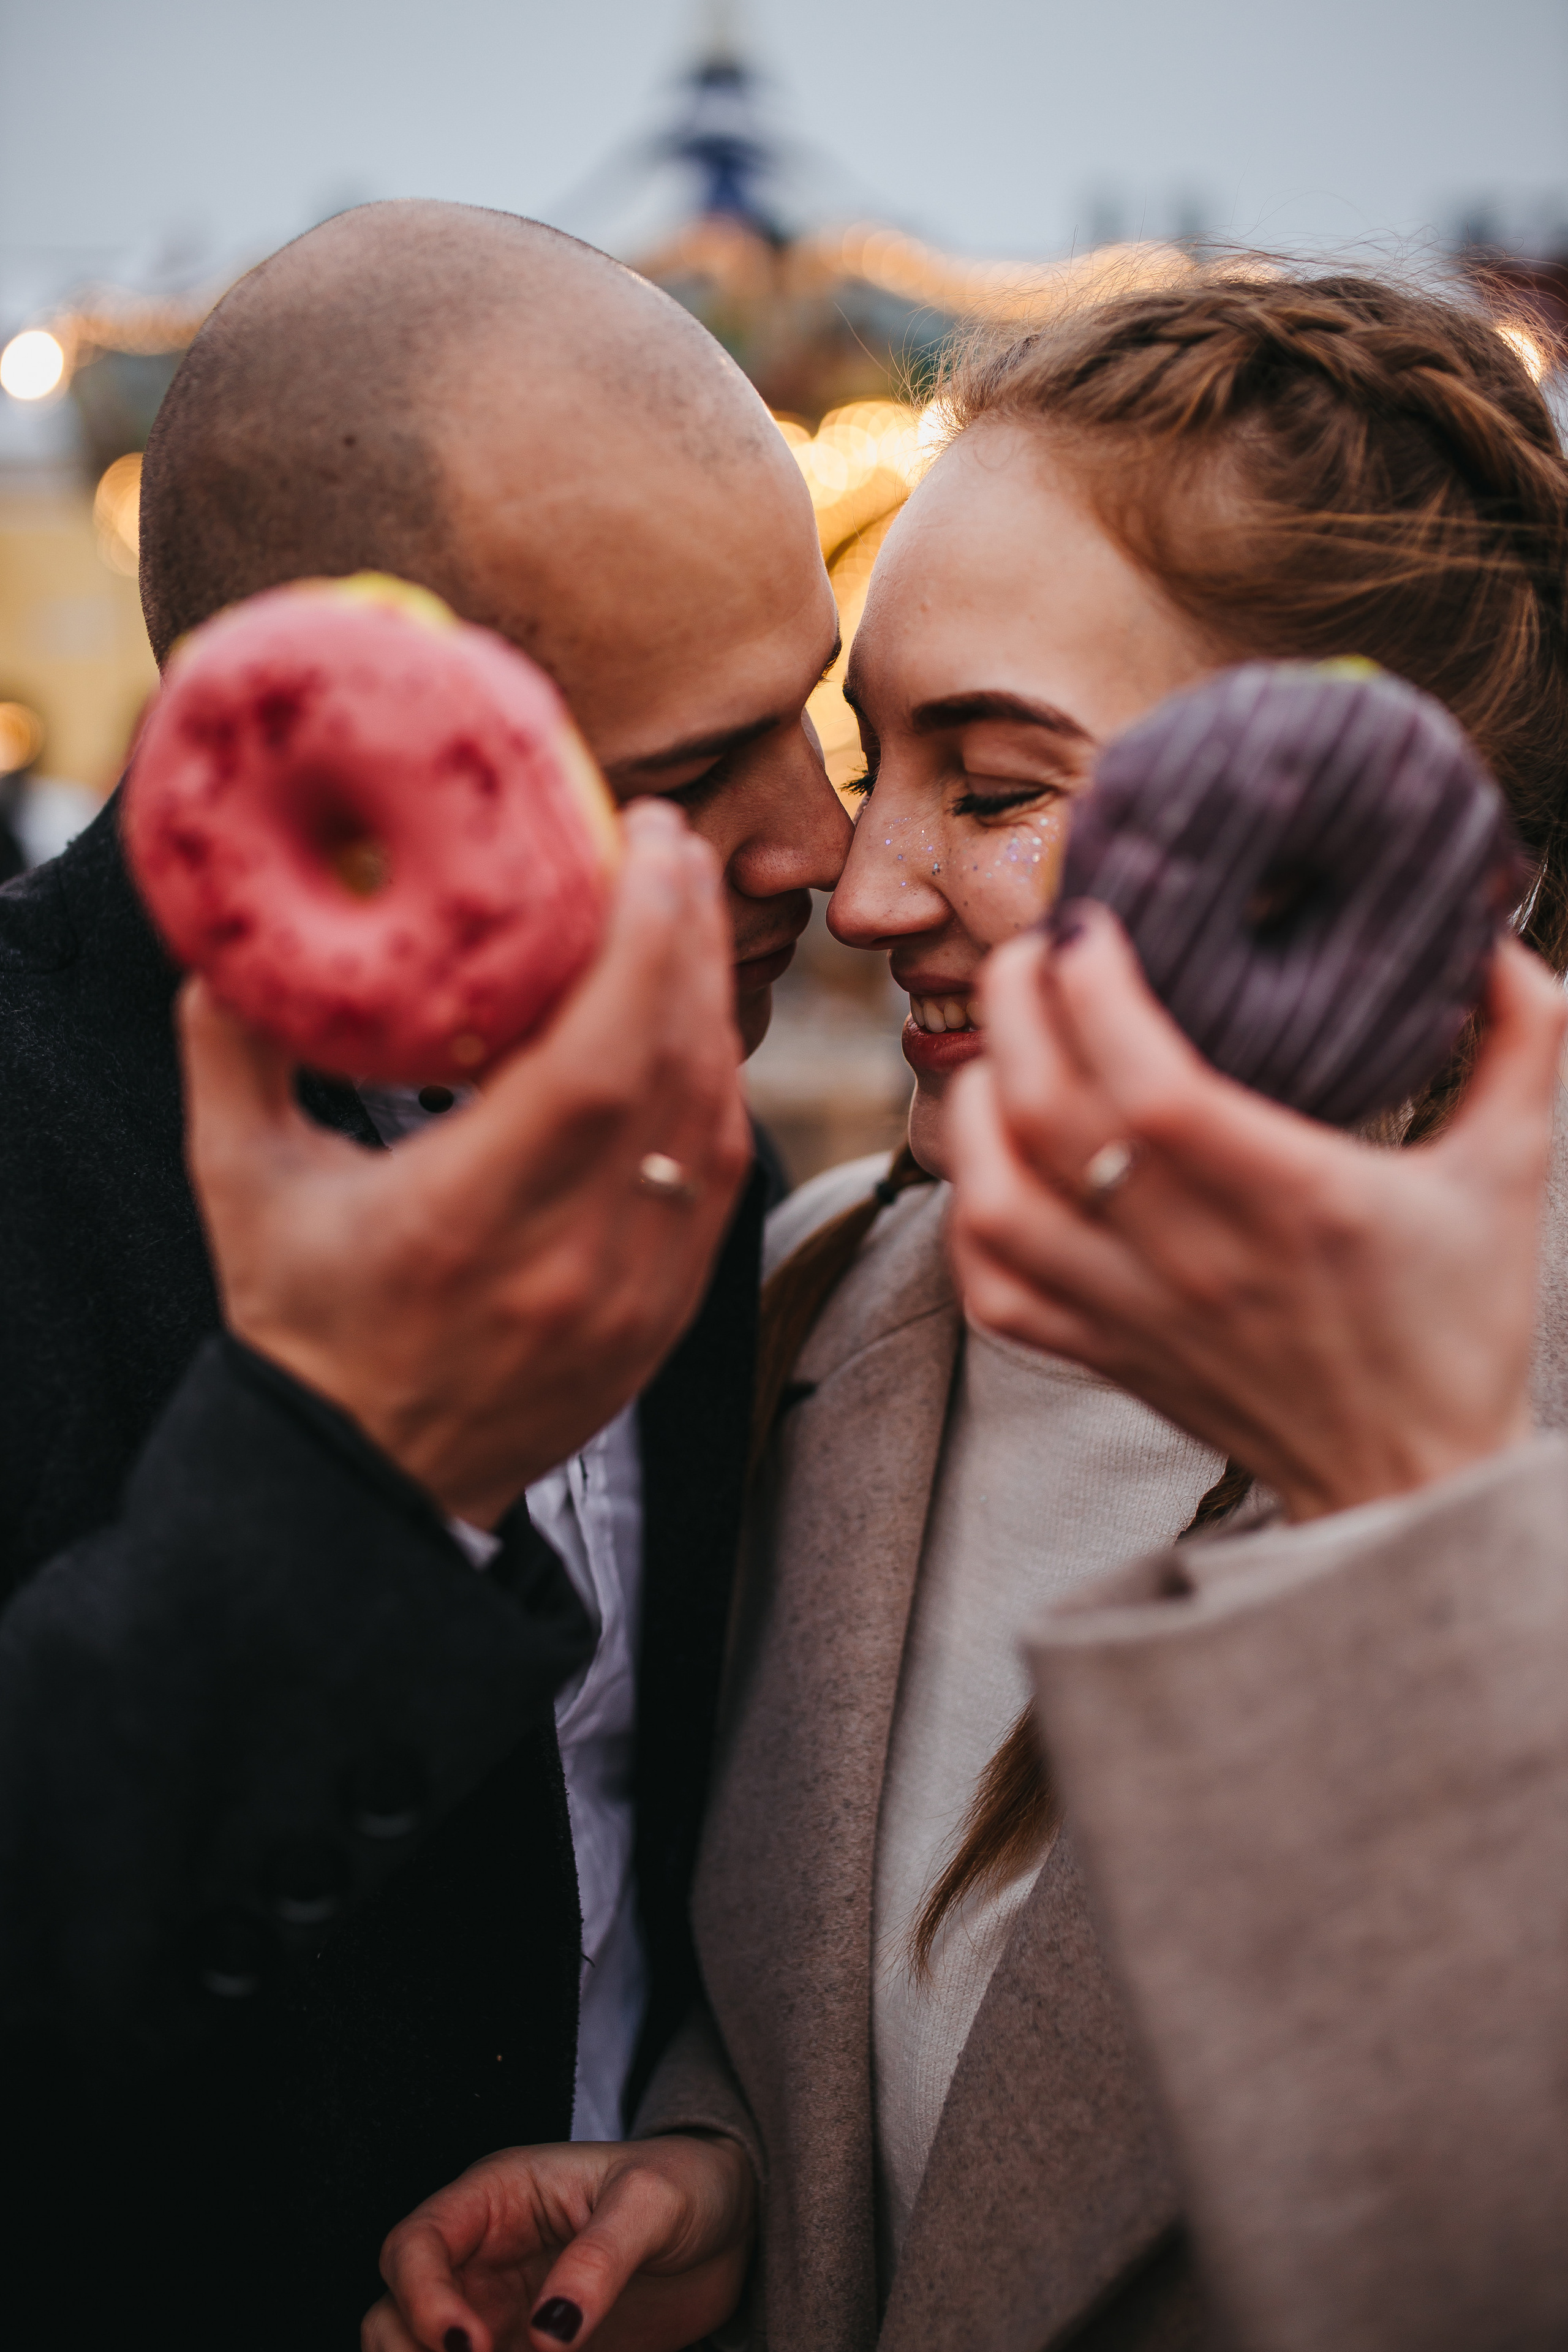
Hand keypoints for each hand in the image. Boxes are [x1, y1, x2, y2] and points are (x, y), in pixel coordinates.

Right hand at [182, 801, 752, 1526]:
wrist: (371, 1482)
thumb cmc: (303, 1324)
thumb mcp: (241, 1184)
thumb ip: (234, 1052)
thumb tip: (238, 938)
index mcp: (465, 1222)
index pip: (595, 1066)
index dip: (640, 944)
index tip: (647, 843)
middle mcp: (570, 1262)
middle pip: (672, 1074)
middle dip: (683, 940)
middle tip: (671, 844)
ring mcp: (634, 1297)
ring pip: (714, 1122)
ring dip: (708, 1004)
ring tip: (679, 915)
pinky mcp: (666, 1317)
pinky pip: (719, 1178)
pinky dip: (713, 1085)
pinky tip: (690, 1021)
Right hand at [362, 2133, 755, 2351]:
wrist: (733, 2225)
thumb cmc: (689, 2185)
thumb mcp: (653, 2203)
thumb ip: (601, 2258)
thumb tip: (550, 2334)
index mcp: (497, 2195)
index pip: (415, 2243)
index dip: (421, 2298)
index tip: (465, 2348)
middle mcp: (483, 2256)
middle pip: (392, 2309)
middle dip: (406, 2351)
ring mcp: (499, 2312)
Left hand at [947, 906, 1567, 1521]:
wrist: (1414, 1482)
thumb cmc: (1461, 1319)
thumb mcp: (1514, 1170)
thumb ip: (1526, 1039)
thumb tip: (1493, 934)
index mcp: (1297, 1199)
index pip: (1155, 1087)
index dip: (1100, 993)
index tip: (1091, 924)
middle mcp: (1201, 1257)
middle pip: (1053, 1117)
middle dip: (1020, 1009)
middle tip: (1030, 950)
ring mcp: (1139, 1313)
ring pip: (1000, 1199)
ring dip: (976, 1108)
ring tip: (999, 1047)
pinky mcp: (1105, 1355)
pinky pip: (994, 1288)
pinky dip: (968, 1217)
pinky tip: (989, 1160)